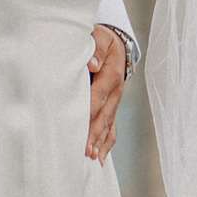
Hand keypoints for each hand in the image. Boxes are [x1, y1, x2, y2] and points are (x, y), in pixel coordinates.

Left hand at [87, 25, 127, 161]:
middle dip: (94, 134)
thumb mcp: (99, 37)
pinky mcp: (113, 109)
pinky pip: (112, 130)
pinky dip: (105, 145)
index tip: (79, 124)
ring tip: (90, 158)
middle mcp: (116, 92)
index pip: (98, 95)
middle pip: (104, 116)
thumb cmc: (101, 40)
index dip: (90, 111)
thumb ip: (95, 49)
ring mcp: (115, 103)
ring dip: (99, 142)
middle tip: (84, 150)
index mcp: (111, 75)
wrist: (117, 45)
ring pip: (108, 126)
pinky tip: (98, 159)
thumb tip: (92, 65)